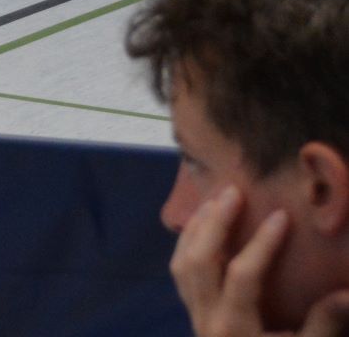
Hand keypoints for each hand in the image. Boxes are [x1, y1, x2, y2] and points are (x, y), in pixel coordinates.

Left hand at [172, 189, 348, 335]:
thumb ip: (324, 326)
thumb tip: (346, 293)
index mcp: (235, 329)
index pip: (243, 276)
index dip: (262, 244)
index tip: (282, 215)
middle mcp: (207, 321)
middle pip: (198, 261)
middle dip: (214, 223)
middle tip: (233, 191)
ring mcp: (196, 319)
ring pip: (182, 265)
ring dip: (196, 230)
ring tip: (215, 200)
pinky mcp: (194, 319)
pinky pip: (181, 275)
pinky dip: (188, 247)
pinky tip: (202, 231)